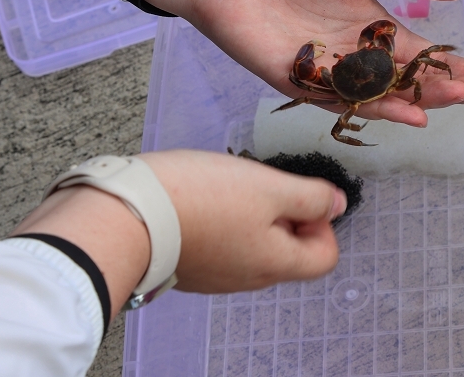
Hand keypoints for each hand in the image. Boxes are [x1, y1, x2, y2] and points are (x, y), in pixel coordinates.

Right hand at [139, 150, 345, 293]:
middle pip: (289, 250)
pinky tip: (205, 197)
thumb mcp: (268, 187)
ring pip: (255, 245)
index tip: (298, 194)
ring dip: (254, 214)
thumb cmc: (200, 199)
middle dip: (285, 212)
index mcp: (275, 265)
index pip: (325, 257)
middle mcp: (249, 279)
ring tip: (230, 186)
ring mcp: (217, 276)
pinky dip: (224, 220)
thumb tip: (338, 205)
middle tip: (261, 184)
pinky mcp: (190, 265)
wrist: (125, 215)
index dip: (322, 222)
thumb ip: (310, 197)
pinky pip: (223, 244)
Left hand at [142, 0, 463, 127]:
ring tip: (460, 97)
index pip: (427, 57)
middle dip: (452, 86)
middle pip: (414, 81)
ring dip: (425, 99)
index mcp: (376, 32)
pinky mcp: (306, 86)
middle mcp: (361, 60)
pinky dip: (380, 108)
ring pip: (388, 96)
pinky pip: (349, 102)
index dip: (463, 66)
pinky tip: (410, 112)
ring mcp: (335, 77)